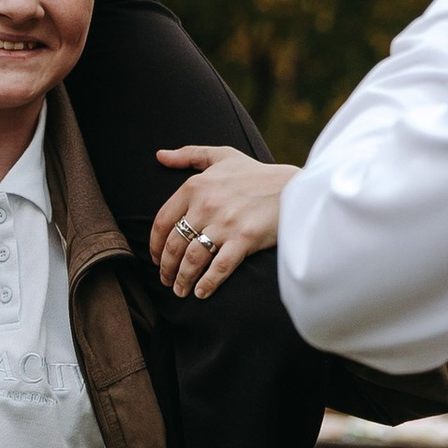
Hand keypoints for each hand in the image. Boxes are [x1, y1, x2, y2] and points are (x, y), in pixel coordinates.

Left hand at [150, 146, 291, 298]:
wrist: (293, 187)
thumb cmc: (256, 173)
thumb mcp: (221, 155)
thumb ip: (189, 154)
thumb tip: (160, 156)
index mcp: (195, 186)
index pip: (163, 221)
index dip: (155, 245)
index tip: (155, 258)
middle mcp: (206, 205)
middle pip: (174, 244)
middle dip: (166, 267)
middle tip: (166, 280)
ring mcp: (225, 223)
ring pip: (192, 259)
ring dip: (182, 279)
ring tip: (180, 291)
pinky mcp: (244, 239)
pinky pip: (218, 268)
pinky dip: (207, 284)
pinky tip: (200, 293)